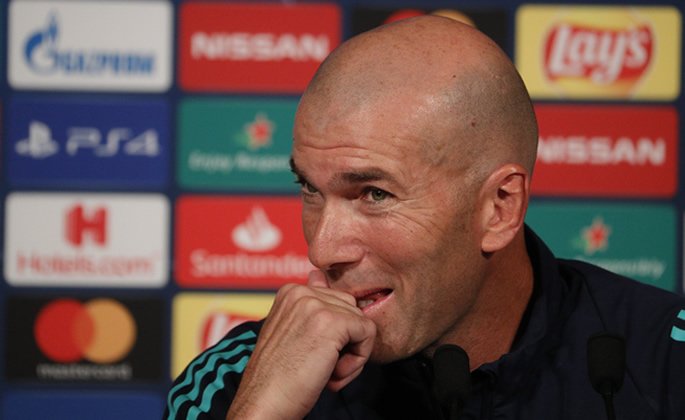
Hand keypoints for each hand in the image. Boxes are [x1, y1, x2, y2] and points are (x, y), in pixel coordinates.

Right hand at [226, 271, 376, 418]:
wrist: (264, 404)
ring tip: (324, 372)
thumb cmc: (277, 377)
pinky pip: (369, 333)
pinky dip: (358, 361)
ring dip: (351, 354)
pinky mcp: (333, 321)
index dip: (334, 336)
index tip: (312, 356)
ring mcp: (316, 305)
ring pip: (362, 323)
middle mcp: (301, 291)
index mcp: (290, 291)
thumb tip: (318, 273)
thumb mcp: (291, 332)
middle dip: (345, 343)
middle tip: (322, 367)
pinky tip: (332, 375)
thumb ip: (309, 304)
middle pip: (352, 310)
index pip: (337, 303)